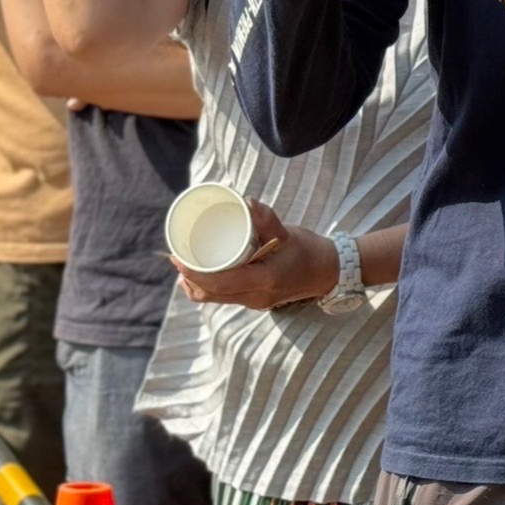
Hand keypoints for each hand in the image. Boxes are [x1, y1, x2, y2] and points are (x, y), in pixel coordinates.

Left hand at [171, 199, 337, 310]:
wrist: (329, 272)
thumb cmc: (308, 250)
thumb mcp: (287, 232)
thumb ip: (266, 218)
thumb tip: (245, 201)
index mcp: (262, 281)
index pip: (218, 283)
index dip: (192, 273)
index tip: (177, 257)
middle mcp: (256, 297)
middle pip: (210, 295)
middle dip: (188, 277)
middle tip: (175, 255)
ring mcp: (256, 303)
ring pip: (215, 299)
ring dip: (196, 284)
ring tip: (183, 264)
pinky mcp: (256, 301)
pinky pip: (225, 298)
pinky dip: (209, 288)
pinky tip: (200, 276)